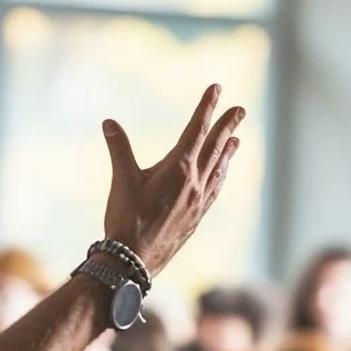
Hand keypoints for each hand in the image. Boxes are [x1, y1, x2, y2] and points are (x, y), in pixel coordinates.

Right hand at [101, 84, 244, 275]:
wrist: (134, 261)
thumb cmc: (126, 219)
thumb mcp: (122, 180)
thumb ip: (119, 149)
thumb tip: (108, 122)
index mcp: (178, 168)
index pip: (196, 130)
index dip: (206, 107)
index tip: (217, 89)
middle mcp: (194, 182)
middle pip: (215, 146)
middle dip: (226, 125)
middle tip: (241, 109)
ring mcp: (198, 201)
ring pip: (218, 169)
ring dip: (228, 151)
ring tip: (237, 139)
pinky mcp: (196, 216)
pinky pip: (215, 189)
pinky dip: (221, 175)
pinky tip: (221, 174)